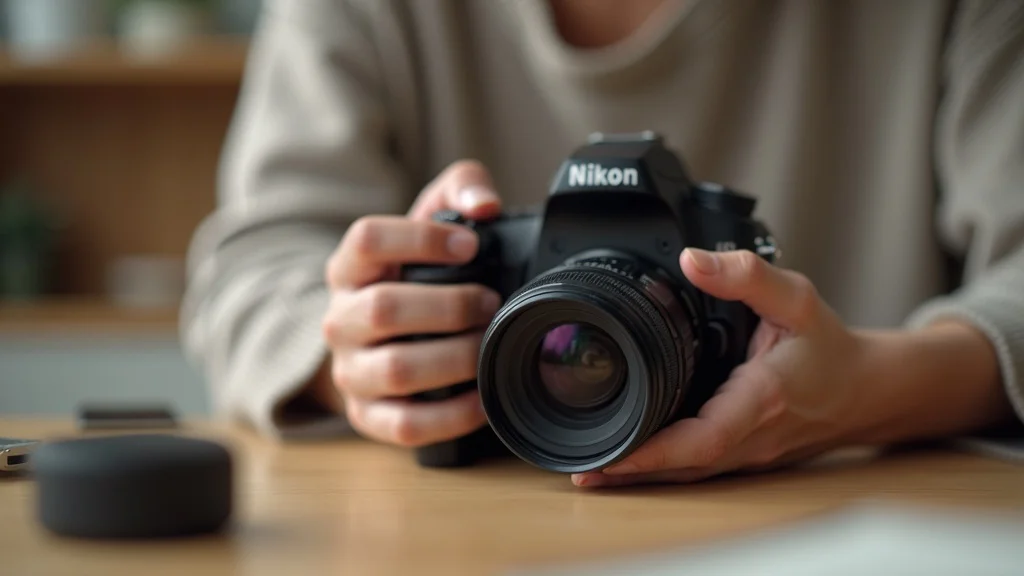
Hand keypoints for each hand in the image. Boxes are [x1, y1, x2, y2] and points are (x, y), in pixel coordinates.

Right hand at [319, 160, 502, 446]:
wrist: (376, 341)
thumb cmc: (412, 276)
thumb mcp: (429, 221)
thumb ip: (460, 188)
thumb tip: (485, 205)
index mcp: (348, 269)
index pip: (366, 240)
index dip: (421, 239)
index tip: (471, 244)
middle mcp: (339, 320)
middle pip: (384, 308)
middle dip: (450, 306)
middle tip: (490, 302)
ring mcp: (350, 371)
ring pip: (396, 369)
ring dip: (455, 357)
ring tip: (488, 343)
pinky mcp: (368, 416)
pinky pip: (405, 425)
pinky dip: (451, 415)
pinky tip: (483, 396)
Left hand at [571, 248, 1013, 487]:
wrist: (866, 390)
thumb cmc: (828, 347)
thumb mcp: (796, 298)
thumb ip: (745, 274)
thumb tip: (692, 260)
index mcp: (761, 399)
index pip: (702, 439)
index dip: (653, 453)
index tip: (609, 457)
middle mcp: (751, 437)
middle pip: (682, 468)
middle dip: (628, 472)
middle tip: (575, 465)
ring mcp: (747, 455)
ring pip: (686, 476)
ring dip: (638, 477)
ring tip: (586, 471)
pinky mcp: (743, 459)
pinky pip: (696, 470)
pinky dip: (660, 471)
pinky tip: (626, 466)